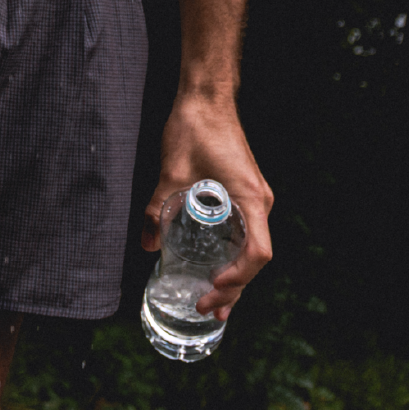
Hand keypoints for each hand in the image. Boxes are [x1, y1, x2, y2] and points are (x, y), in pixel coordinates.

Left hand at [143, 92, 272, 319]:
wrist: (206, 99)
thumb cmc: (194, 130)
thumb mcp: (170, 173)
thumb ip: (158, 210)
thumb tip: (148, 244)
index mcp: (251, 200)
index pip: (258, 252)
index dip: (238, 276)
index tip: (213, 286)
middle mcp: (260, 203)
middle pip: (256, 257)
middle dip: (235, 287)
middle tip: (209, 309)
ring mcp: (254, 199)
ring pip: (251, 247)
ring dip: (236, 275)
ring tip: (216, 302)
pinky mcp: (244, 194)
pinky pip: (245, 233)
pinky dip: (233, 255)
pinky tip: (216, 268)